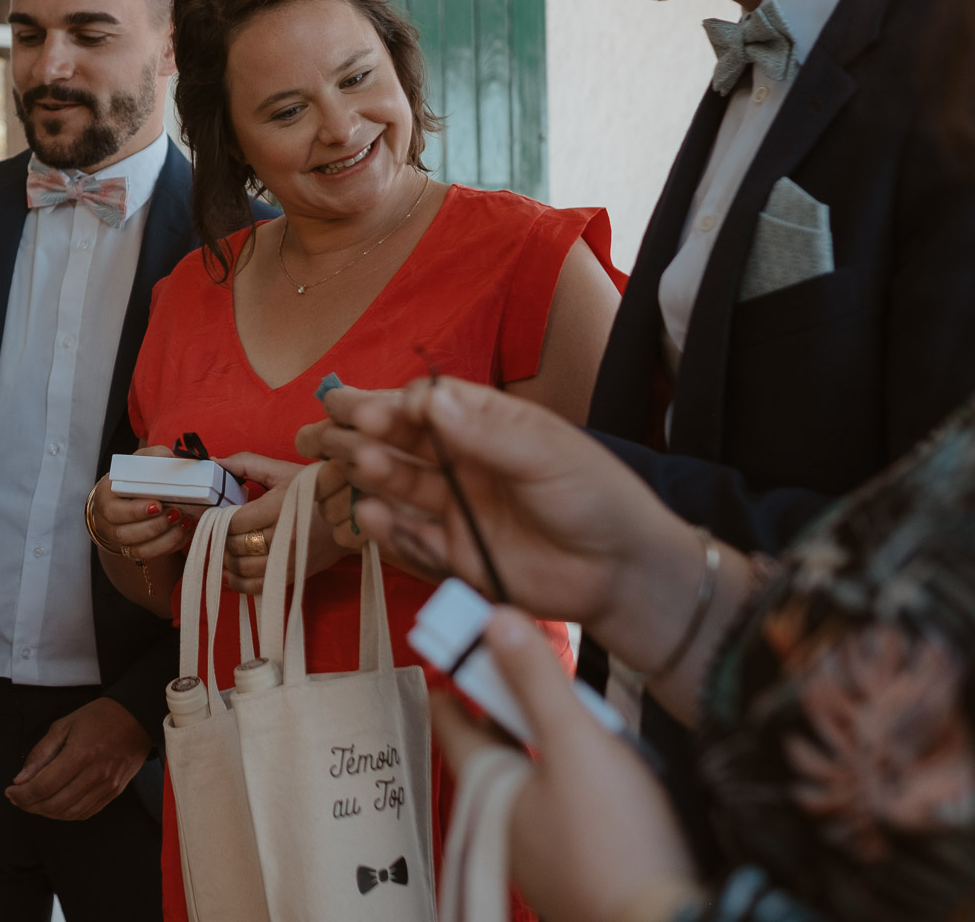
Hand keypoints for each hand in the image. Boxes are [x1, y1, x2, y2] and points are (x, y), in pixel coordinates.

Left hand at [5, 696, 151, 820]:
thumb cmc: (99, 717)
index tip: (10, 792)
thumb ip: (41, 753)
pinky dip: (66, 814)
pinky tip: (55, 805)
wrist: (136, 717)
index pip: (44, 786)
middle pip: (55, 804)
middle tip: (18, 799)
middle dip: (30, 806)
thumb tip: (21, 779)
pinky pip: (86, 812)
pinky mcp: (114, 792)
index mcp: (80, 754)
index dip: (22, 795)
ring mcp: (107, 786)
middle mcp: (95, 774)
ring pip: (69, 813)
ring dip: (47, 813)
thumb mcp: (64, 725)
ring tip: (34, 803)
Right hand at [92, 446, 194, 564]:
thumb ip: (155, 457)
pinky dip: (170, 545)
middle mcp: (107, 522)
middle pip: (124, 533)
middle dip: (154, 526)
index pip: (113, 510)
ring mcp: (120, 540)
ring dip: (164, 538)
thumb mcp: (140, 461)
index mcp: (105, 497)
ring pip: (138, 549)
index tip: (158, 504)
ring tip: (184, 522)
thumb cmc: (134, 478)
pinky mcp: (135, 550)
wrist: (128, 497)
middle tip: (176, 513)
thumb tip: (170, 458)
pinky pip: (151, 555)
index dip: (135, 511)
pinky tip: (184, 531)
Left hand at [220, 460, 355, 593]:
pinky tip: (233, 571)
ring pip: (244, 568)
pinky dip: (238, 582)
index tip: (217, 514)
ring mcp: (288, 559)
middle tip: (219, 531)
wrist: (349, 516)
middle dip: (222, 538)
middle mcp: (284, 536)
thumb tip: (215, 462)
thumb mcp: (282, 471)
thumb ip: (246, 463)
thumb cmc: (313, 489)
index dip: (220, 519)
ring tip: (225, 549)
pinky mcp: (292, 574)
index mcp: (279, 507)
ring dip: (227, 561)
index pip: (236, 521)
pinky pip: (257, 586)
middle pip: (237, 545)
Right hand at [296, 378, 682, 633]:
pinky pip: (415, 538)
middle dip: (377, 429)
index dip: (408, 403)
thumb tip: (428, 401)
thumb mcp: (546, 455)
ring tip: (363, 464)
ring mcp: (461, 507)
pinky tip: (372, 515)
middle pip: (410, 439)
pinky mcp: (459, 553)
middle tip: (351, 423)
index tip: (392, 409)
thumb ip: (486, 434)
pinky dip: (390, 528)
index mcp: (493, 427)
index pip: (436, 403)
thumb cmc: (596, 498)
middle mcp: (469, 462)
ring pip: (406, 484)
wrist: (623, 573)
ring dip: (380, 472)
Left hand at [432, 608, 695, 921]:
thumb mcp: (576, 741)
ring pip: (529, 775)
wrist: (659, 919)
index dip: (453, 680)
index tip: (453, 650)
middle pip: (493, 746)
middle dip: (508, 706)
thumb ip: (538, 681)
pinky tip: (607, 772)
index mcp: (488, 787)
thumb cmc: (614, 841)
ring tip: (578, 715)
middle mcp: (503, 820)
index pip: (451, 722)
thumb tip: (498, 623)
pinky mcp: (572, 862)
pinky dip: (571, 778)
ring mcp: (536, 846)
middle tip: (524, 670)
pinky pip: (559, 807)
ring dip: (546, 741)